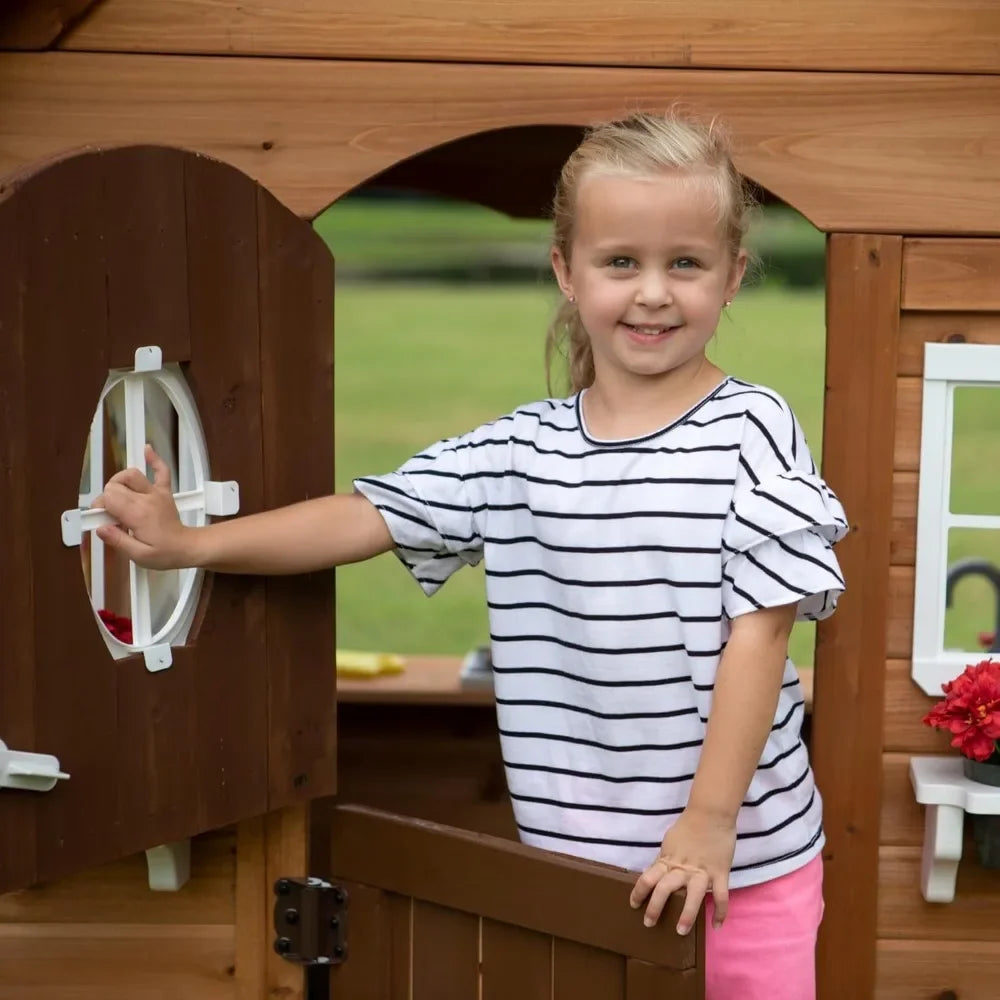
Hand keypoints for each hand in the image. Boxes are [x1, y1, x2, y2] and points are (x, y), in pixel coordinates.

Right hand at [93, 444, 192, 569]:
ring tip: (118, 497)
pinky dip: (154, 460)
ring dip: (119, 482)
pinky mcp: (164, 492)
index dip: (100, 508)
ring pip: (131, 474)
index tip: (103, 521)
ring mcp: (156, 493)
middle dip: (106, 498)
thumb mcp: (138, 556)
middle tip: (111, 514)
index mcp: (138, 515)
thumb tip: (100, 528)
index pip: (108, 497)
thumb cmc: (164, 554)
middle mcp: (146, 499)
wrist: (188, 548)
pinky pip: (162, 471)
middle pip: (115, 485)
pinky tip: (147, 450)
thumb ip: (118, 541)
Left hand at [629, 808, 735, 934]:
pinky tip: (716, 926)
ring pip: (693, 896)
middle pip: (665, 888)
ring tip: (680, 931)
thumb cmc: (688, 826)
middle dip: (655, 907)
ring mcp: (702, 871)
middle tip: (648, 923)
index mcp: (668, 859)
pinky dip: (721, 912)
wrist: (711, 813)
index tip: (633, 905)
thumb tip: (656, 872)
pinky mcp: (720, 873)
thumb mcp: (670, 841)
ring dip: (687, 915)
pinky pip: (722, 896)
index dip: (638, 891)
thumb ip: (665, 859)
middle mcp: (683, 867)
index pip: (648, 877)